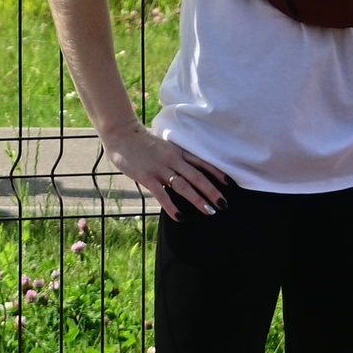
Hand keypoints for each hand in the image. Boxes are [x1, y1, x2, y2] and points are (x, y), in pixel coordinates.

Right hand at [99, 123, 230, 220]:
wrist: (122, 135)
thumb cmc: (144, 143)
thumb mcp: (165, 147)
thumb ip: (177, 157)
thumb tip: (189, 170)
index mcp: (179, 151)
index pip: (203, 162)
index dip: (218, 173)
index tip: (231, 184)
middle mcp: (173, 159)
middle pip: (197, 177)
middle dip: (212, 192)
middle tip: (224, 205)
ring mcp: (160, 168)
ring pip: (184, 186)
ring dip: (198, 200)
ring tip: (210, 212)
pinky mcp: (147, 177)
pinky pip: (162, 194)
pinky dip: (172, 206)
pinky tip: (180, 217)